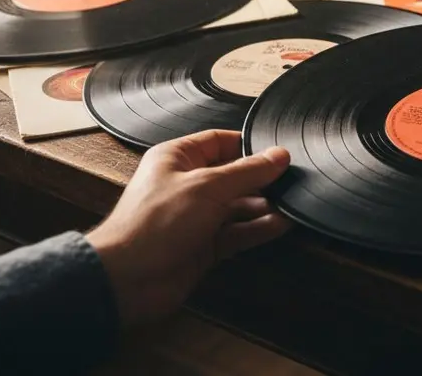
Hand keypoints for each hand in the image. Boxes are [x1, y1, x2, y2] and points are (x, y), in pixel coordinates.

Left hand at [86, 130, 291, 327]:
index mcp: (177, 158)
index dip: (249, 146)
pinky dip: (258, 229)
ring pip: (238, 206)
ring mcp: (195, 217)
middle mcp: (186, 185)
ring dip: (264, 206)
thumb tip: (277, 156)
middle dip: (262, 179)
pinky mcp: (203, 246)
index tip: (278, 152)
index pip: (220, 142)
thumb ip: (247, 171)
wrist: (128, 279)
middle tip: (292, 179)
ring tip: (293, 203)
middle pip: (233, 175)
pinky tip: (280, 224)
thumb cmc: (151, 225)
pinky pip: (237, 232)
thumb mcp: (207, 186)